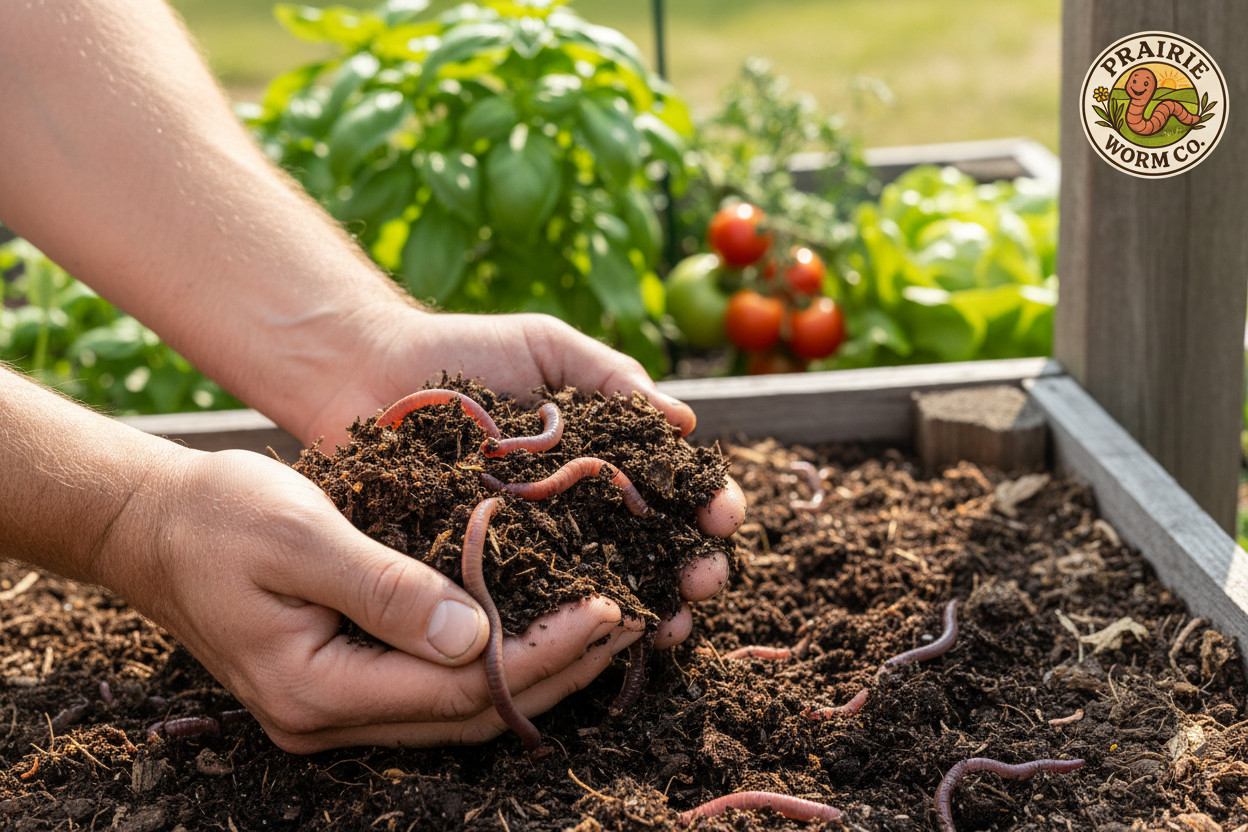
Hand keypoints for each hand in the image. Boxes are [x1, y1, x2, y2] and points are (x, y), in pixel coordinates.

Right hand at [116, 448, 643, 751]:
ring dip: (533, 673)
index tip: (604, 606)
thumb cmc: (218, 516)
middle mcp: (326, 716)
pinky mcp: (342, 682)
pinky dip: (493, 663)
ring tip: (602, 629)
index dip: (539, 652)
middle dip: (555, 671)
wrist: (152, 525)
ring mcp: (333, 707)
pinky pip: (435, 688)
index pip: (458, 686)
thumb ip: (385, 589)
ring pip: (457, 709)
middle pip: (468, 712)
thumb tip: (477, 636)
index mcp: (314, 688)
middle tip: (627, 621)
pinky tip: (536, 629)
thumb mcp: (300, 537)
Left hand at [300, 308, 745, 647]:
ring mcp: (531, 543)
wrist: (368, 371)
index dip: (706, 506)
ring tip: (667, 625)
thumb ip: (613, 376)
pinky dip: (564, 623)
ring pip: (599, 587)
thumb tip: (685, 422)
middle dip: (689, 569)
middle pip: (649, 549)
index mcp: (602, 457)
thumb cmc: (462, 351)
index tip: (723, 517)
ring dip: (644, 611)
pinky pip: (527, 601)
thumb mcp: (547, 348)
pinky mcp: (479, 568)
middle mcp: (575, 507)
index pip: (670, 489)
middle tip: (704, 581)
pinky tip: (595, 636)